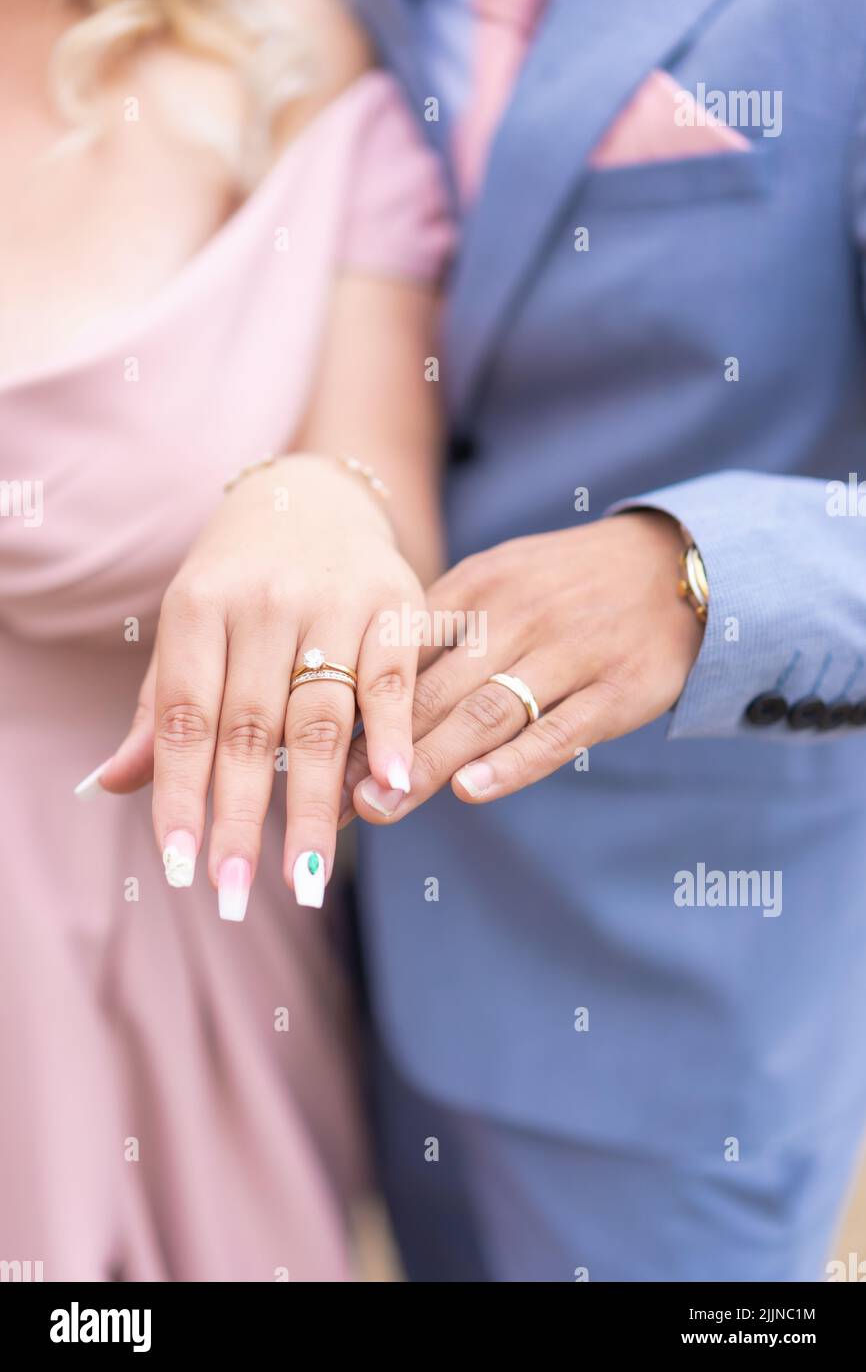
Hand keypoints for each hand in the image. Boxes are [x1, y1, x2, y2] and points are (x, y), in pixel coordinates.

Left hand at [100, 454, 423, 913]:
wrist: (316, 494)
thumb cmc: (240, 577)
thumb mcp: (189, 626)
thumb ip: (160, 707)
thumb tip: (109, 785)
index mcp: (200, 604)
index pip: (185, 718)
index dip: (180, 795)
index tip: (179, 869)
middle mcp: (265, 599)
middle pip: (250, 728)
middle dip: (241, 817)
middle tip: (233, 893)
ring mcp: (335, 598)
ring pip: (322, 716)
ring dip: (315, 802)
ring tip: (306, 875)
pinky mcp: (397, 599)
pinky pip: (393, 677)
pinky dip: (392, 733)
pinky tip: (393, 786)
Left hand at [343, 511, 703, 819]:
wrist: (676, 564)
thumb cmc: (567, 584)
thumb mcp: (500, 578)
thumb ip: (441, 625)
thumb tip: (363, 687)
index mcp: (478, 584)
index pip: (401, 649)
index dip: (355, 703)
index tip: (312, 750)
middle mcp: (518, 614)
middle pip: (434, 689)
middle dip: (378, 749)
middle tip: (335, 798)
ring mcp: (570, 652)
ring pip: (486, 714)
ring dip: (429, 764)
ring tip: (383, 807)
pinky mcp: (617, 690)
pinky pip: (558, 733)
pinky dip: (513, 763)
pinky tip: (472, 791)